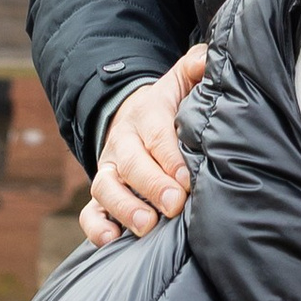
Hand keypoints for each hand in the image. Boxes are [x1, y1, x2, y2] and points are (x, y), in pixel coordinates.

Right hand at [79, 47, 209, 245]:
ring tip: (146, 226)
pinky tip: (112, 242)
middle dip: (152, 185)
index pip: (157, 135)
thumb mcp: (180, 80)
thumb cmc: (167, 105)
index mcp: (146, 115)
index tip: (187, 179)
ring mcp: (108, 169)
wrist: (130, 115)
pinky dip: (96, 228)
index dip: (170, 158)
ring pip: (106, 188)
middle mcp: (123, 142)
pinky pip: (89, 213)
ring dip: (124, 208)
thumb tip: (211, 59)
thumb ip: (197, 65)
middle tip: (174, 204)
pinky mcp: (99, 195)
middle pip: (131, 164)